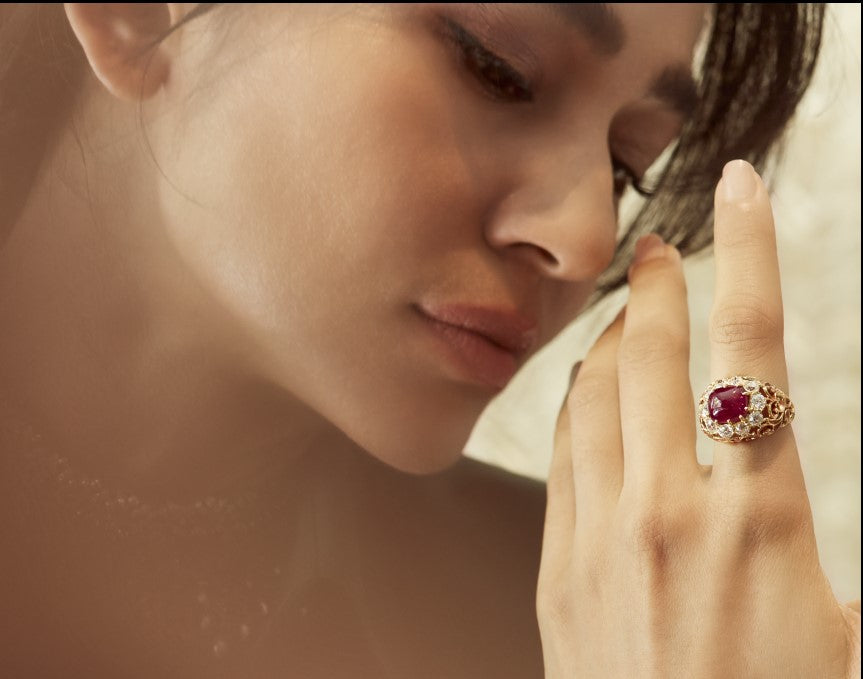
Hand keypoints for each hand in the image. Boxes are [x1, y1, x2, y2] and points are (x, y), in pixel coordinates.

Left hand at [537, 160, 860, 678]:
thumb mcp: (850, 632)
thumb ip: (827, 546)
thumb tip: (788, 473)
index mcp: (764, 517)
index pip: (757, 346)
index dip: (750, 253)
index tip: (739, 188)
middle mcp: (672, 510)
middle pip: (658, 353)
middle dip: (662, 284)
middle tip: (663, 245)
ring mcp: (601, 537)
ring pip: (596, 396)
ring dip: (615, 341)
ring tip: (630, 313)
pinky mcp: (557, 570)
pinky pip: (562, 455)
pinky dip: (579, 405)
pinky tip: (590, 391)